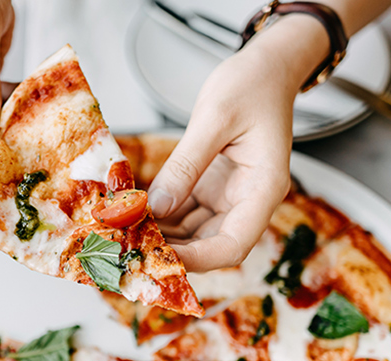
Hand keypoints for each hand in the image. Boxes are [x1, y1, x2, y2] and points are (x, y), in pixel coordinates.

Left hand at [149, 15, 329, 272]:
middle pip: (211, 246)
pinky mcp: (213, 189)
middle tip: (128, 245)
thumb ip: (186, 164)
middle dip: (172, 251)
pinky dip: (162, 216)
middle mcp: (249, 201)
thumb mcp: (215, 118)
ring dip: (163, 236)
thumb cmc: (251, 86)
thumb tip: (157, 206)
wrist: (266, 69)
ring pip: (195, 234)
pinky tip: (133, 214)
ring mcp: (230, 197)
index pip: (234, 244)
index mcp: (264, 188)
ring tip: (124, 232)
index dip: (198, 259)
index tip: (160, 257)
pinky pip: (186, 213)